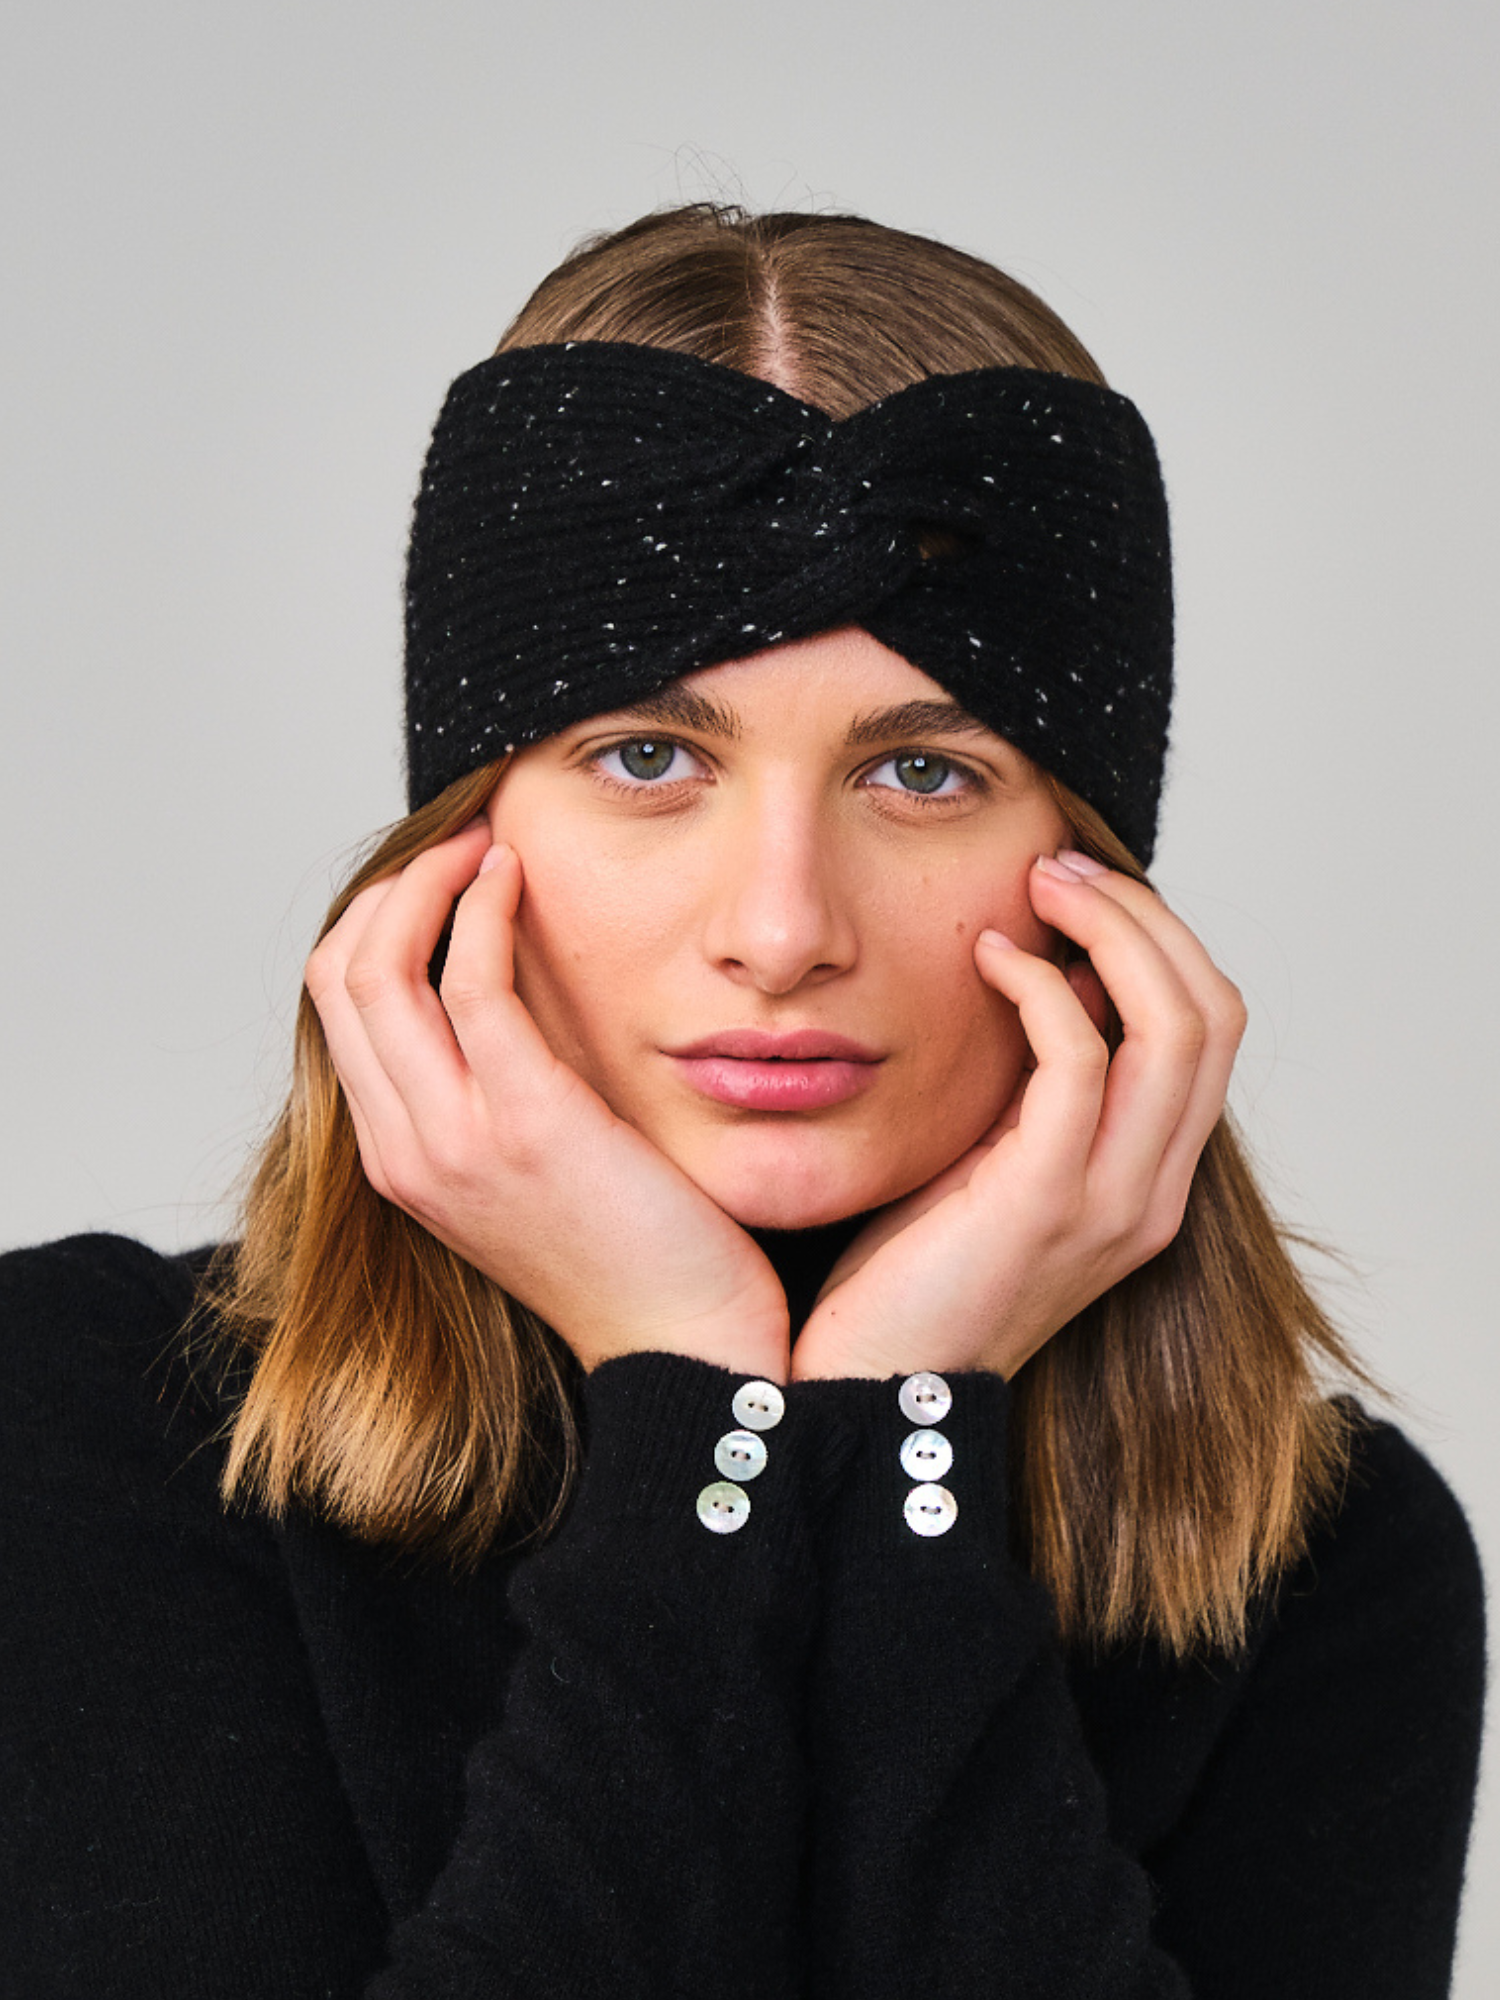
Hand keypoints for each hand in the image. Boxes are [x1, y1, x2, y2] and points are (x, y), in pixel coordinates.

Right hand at [305, 826, 790, 1378]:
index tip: (442, 875)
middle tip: (463, 841)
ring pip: (379, 967)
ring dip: (429, 880)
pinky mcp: (523, 1121)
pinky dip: (482, 909)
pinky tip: (517, 878)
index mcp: (399, 1159)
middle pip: (339, 975)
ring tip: (488, 843)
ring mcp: (452, 1139)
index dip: (378, 921)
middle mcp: (403, 1149)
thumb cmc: (633, 1249)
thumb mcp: (536, 1166)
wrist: (688, 1347)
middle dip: (394, 886)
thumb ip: (498, 1088)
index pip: (338, 1006)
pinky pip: (469, 980)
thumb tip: (501, 984)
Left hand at [790, 851, 1246, 1382]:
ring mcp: (1111, 1201)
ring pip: (1174, 1026)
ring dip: (1112, 930)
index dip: (1159, 940)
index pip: (1208, 1028)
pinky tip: (987, 958)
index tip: (1077, 888)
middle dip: (1145, 917)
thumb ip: (1034, 1085)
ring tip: (1039, 886)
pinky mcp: (1046, 1202)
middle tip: (1059, 865)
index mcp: (1146, 1178)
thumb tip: (1048, 974)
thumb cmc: (905, 1275)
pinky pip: (1079, 1060)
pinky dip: (1041, 988)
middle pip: (1212, 1013)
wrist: (867, 1393)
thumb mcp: (988, 1160)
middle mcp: (1151, 1190)